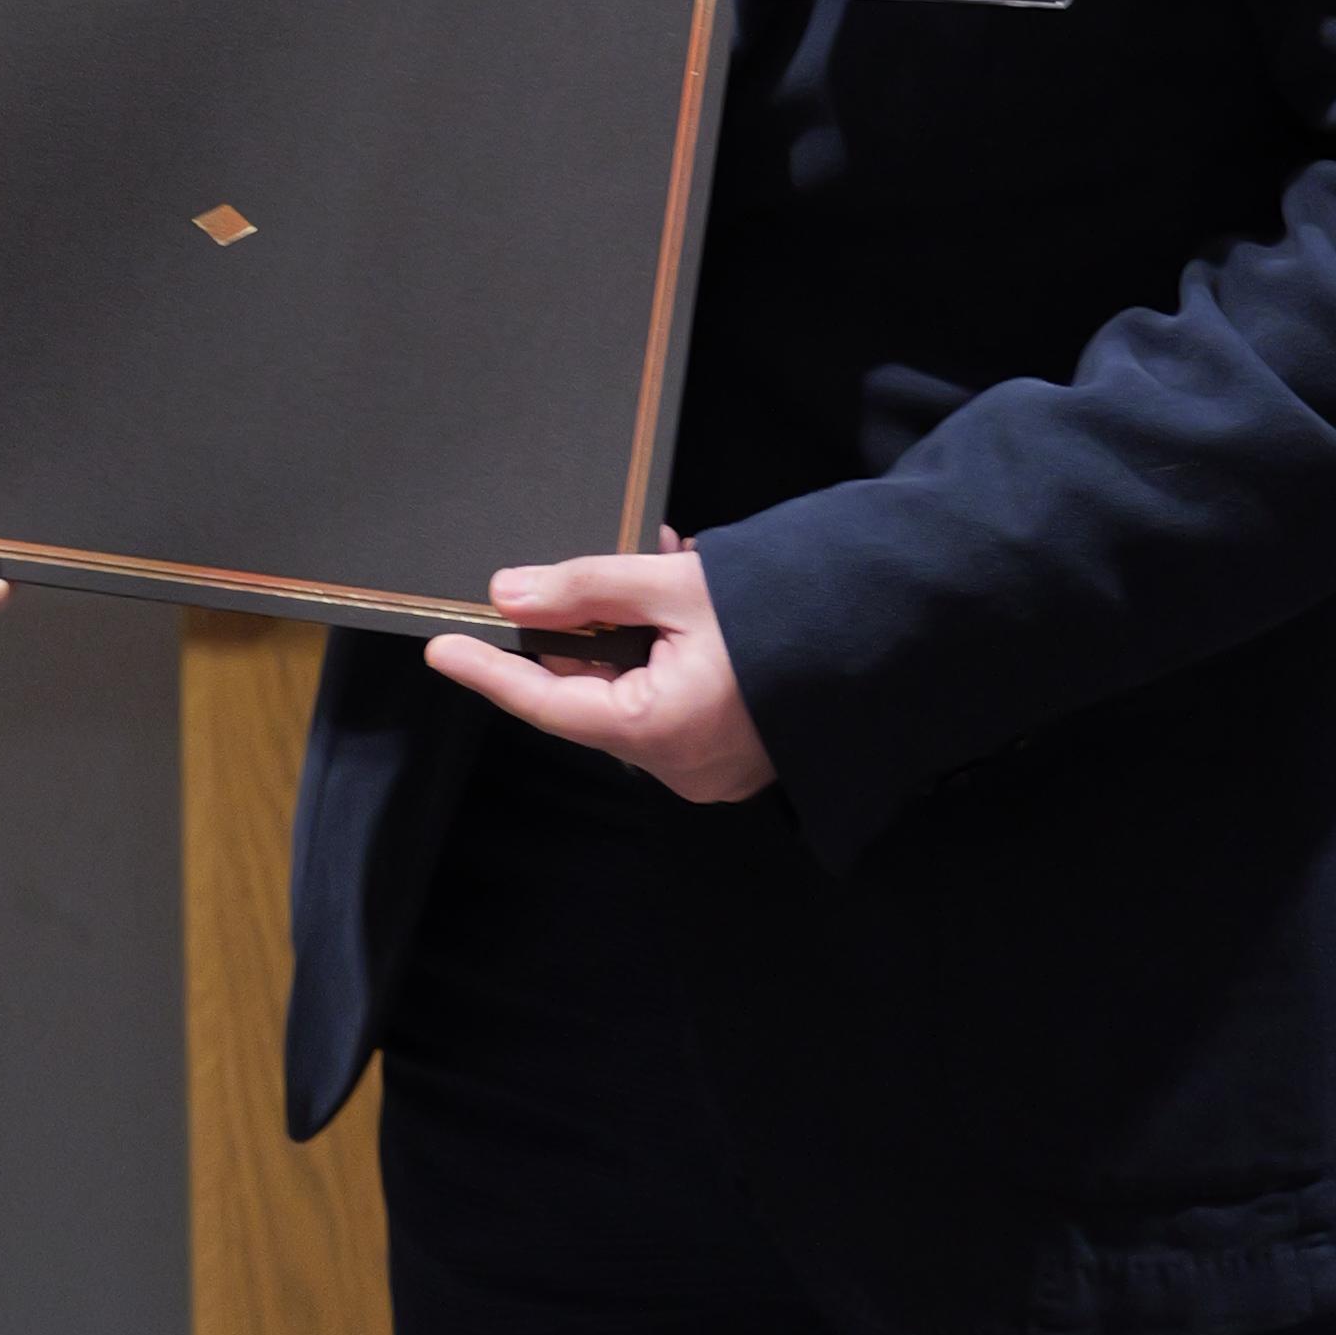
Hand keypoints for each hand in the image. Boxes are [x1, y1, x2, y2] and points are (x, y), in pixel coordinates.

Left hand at [425, 534, 779, 806]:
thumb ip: (587, 588)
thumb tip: (510, 595)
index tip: (441, 647)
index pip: (547, 703)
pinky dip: (664, 656)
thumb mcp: (679, 586)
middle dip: (586, 629)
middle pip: (592, 697)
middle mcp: (678, 767)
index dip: (490, 672)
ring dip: (631, 635)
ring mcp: (708, 771)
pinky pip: (670, 706)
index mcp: (660, 732)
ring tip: (665, 563)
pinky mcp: (732, 759)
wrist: (895, 636)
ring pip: (631, 697)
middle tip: (596, 567)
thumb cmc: (791, 612)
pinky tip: (686, 601)